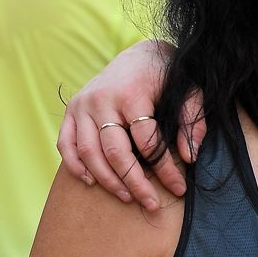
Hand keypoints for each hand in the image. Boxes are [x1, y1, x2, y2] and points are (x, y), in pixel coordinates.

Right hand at [56, 40, 203, 207]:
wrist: (140, 52)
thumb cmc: (168, 76)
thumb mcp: (190, 92)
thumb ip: (192, 122)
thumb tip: (189, 157)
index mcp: (133, 94)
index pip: (148, 142)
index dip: (164, 169)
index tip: (179, 187)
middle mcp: (102, 100)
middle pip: (114, 152)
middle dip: (134, 182)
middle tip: (151, 204)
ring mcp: (82, 105)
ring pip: (88, 152)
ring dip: (107, 180)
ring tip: (127, 197)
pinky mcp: (71, 110)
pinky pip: (65, 144)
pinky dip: (75, 166)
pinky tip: (92, 182)